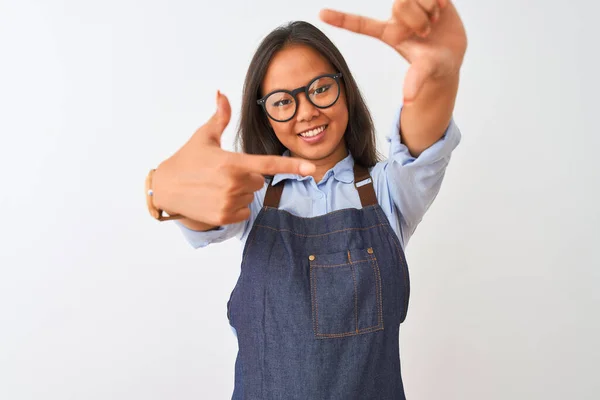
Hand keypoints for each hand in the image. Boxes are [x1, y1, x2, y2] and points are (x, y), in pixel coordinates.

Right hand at [152, 92, 314, 225]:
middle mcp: (234, 183)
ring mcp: (229, 202)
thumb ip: (220, 117)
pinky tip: (217, 199)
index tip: (310, 168)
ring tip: (217, 187)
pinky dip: (236, 208)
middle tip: (224, 173)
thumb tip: (222, 93)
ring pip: (251, 197)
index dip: (291, 166)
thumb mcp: (204, 136)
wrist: (165, 188)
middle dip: (247, 177)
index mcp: (233, 162)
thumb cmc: (187, 160)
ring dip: (241, 193)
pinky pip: (244, 213)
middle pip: (259, 181)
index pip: (268, 164)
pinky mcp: (224, 216)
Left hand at [319, 0, 466, 101]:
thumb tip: (408, 100)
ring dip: (429, 9)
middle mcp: (396, 17)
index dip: (341, 18)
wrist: (453, 53)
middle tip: (425, 32)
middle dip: (417, 19)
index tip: (320, 14)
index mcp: (388, 34)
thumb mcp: (425, 71)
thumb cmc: (434, 66)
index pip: (360, 24)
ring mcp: (411, 4)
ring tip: (434, 22)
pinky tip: (442, 9)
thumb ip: (416, 80)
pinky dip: (440, 0)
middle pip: (400, 4)